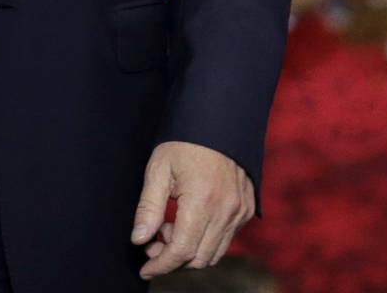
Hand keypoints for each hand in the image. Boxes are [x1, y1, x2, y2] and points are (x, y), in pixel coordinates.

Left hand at [131, 139, 254, 276]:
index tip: (145, 267)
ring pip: (214, 253)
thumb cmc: (185, 141)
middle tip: (154, 242)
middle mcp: (227, 210)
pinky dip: (206, 241)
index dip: (160, 265)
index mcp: (202, 200)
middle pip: (198, 258)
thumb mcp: (159, 170)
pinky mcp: (247, 208)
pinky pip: (226, 239)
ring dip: (189, 252)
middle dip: (172, 260)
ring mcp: (240, 210)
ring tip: (171, 227)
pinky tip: (189, 221)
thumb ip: (148, 209)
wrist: (219, 118)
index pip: (181, 251)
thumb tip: (139, 240)